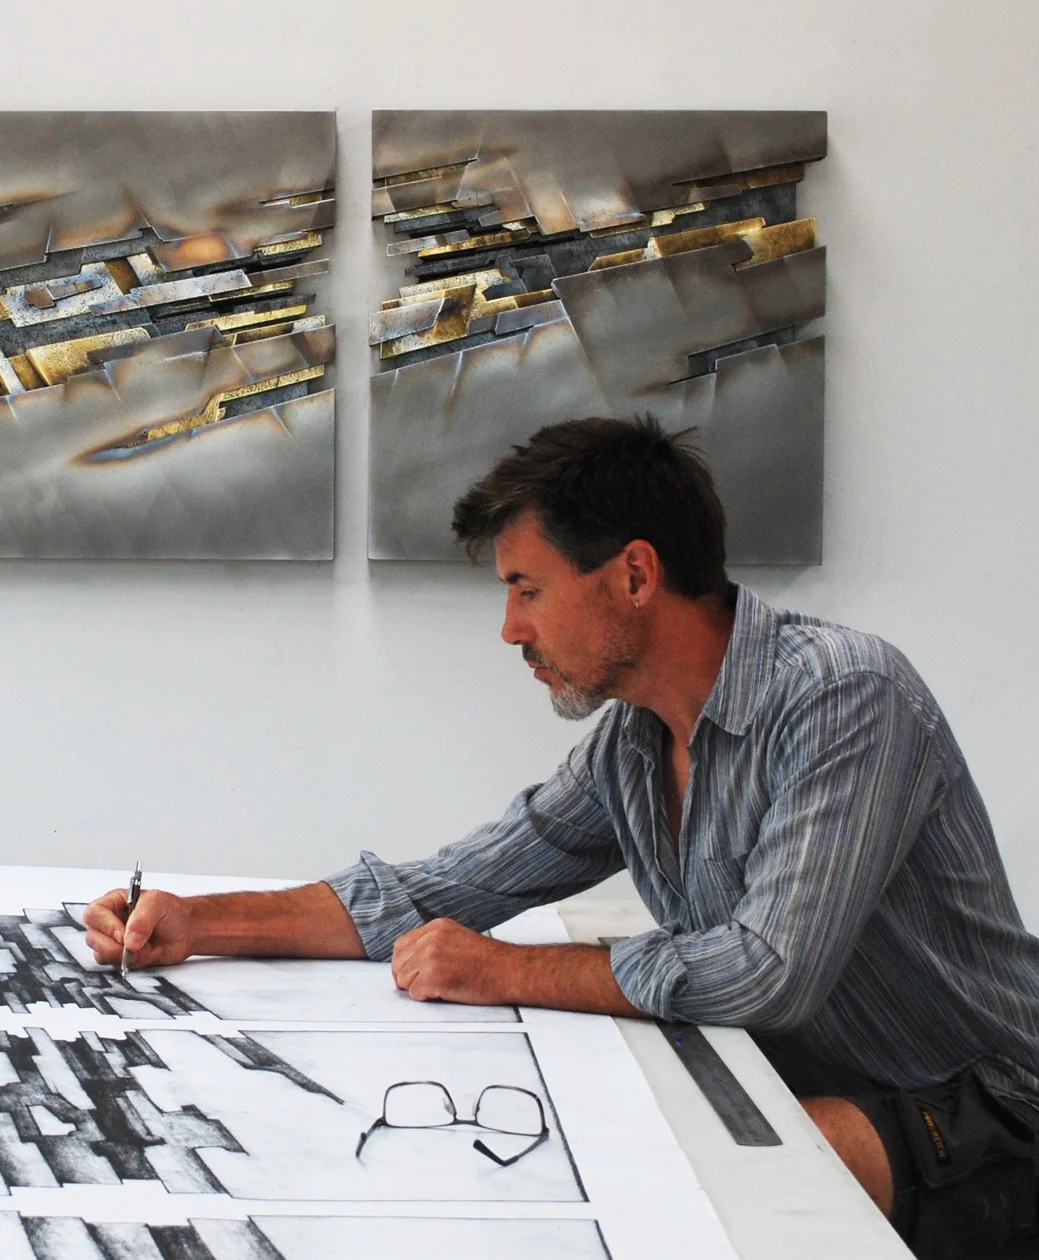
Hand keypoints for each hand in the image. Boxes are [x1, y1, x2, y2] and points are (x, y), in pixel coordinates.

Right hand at [83, 888, 193, 969]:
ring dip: (125, 956)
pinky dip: (134, 963)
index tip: (123, 934)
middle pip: (93, 938)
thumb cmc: (172, 911)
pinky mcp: (122, 957)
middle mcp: (110, 922)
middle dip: (114, 946)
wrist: (187, 930)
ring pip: (101, 954)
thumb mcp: (158, 903)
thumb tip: (129, 941)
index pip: (94, 914)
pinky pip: (116, 966)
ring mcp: (114, 941)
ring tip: (146, 947)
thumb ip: (142, 919)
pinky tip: (148, 953)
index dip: (106, 926)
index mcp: (114, 903)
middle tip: (135, 946)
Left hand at [391, 918, 509, 1004]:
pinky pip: (414, 993)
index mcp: (436, 927)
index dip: (405, 963)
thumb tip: (414, 959)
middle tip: (422, 984)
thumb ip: (434, 943)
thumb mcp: (458, 938)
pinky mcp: (434, 976)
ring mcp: (431, 956)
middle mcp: (431, 938)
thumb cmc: (490, 960)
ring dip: (417, 987)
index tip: (413, 972)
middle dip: (407, 977)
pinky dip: (426, 997)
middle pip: (398, 962)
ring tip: (438, 987)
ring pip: (403, 978)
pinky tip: (443, 992)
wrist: (509, 970)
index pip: (402, 945)